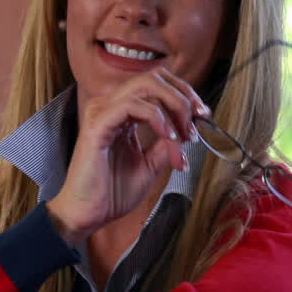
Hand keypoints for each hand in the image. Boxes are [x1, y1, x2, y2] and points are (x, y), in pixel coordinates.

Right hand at [47, 68, 208, 245]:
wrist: (88, 214)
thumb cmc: (112, 192)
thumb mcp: (151, 164)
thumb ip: (167, 144)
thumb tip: (189, 131)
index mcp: (121, 112)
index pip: (156, 84)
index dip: (184, 93)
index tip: (202, 115)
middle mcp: (109, 106)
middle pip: (154, 77)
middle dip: (183, 96)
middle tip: (198, 120)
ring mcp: (101, 112)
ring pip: (145, 85)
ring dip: (174, 106)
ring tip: (182, 135)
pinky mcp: (97, 125)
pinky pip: (132, 105)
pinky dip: (157, 118)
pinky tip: (167, 137)